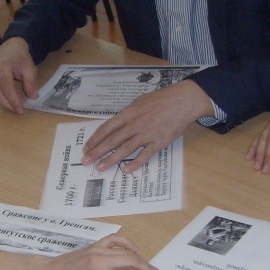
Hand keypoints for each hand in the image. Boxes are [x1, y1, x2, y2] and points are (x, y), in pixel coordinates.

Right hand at [0, 38, 37, 113]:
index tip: (21, 110)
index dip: (13, 101)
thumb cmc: (20, 59)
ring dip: (3, 105)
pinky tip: (9, 99)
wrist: (10, 49)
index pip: (6, 88)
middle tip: (19, 111)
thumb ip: (30, 83)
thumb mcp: (30, 68)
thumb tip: (32, 97)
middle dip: (8, 106)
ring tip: (16, 103)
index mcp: (2, 66)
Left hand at [39, 235, 160, 269]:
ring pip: (126, 252)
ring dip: (141, 259)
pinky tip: (134, 250)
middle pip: (133, 262)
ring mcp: (98, 250)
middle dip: (148, 269)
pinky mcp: (94, 245)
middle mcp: (101, 260)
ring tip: (150, 267)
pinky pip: (114, 239)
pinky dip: (127, 242)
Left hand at [80, 81, 212, 173]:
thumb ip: (128, 114)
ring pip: (125, 149)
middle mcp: (134, 124)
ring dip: (111, 159)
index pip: (106, 129)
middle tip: (86, 161)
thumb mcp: (139, 102)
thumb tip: (117, 124)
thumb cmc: (161, 99)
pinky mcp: (158, 142)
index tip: (86, 148)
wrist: (182, 101)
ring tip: (100, 168)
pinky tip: (126, 170)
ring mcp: (146, 134)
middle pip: (111, 140)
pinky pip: (145, 155)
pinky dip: (135, 163)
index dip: (95, 139)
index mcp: (128, 114)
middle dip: (97, 152)